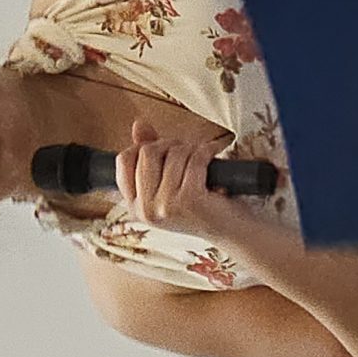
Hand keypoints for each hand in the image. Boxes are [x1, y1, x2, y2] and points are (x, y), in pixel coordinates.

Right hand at [115, 121, 252, 243]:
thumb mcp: (169, 182)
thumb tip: (138, 124)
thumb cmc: (203, 206)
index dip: (144, 147)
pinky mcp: (190, 200)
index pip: (124, 160)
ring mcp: (167, 206)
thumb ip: (149, 155)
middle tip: (187, 151)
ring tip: (202, 158)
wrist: (234, 232)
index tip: (164, 152)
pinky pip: (194, 159)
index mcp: (135, 207)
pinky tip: (213, 154)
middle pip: (147, 152)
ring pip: (172, 154)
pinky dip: (206, 151)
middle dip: (170, 144)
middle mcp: (147, 210)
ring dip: (190, 148)